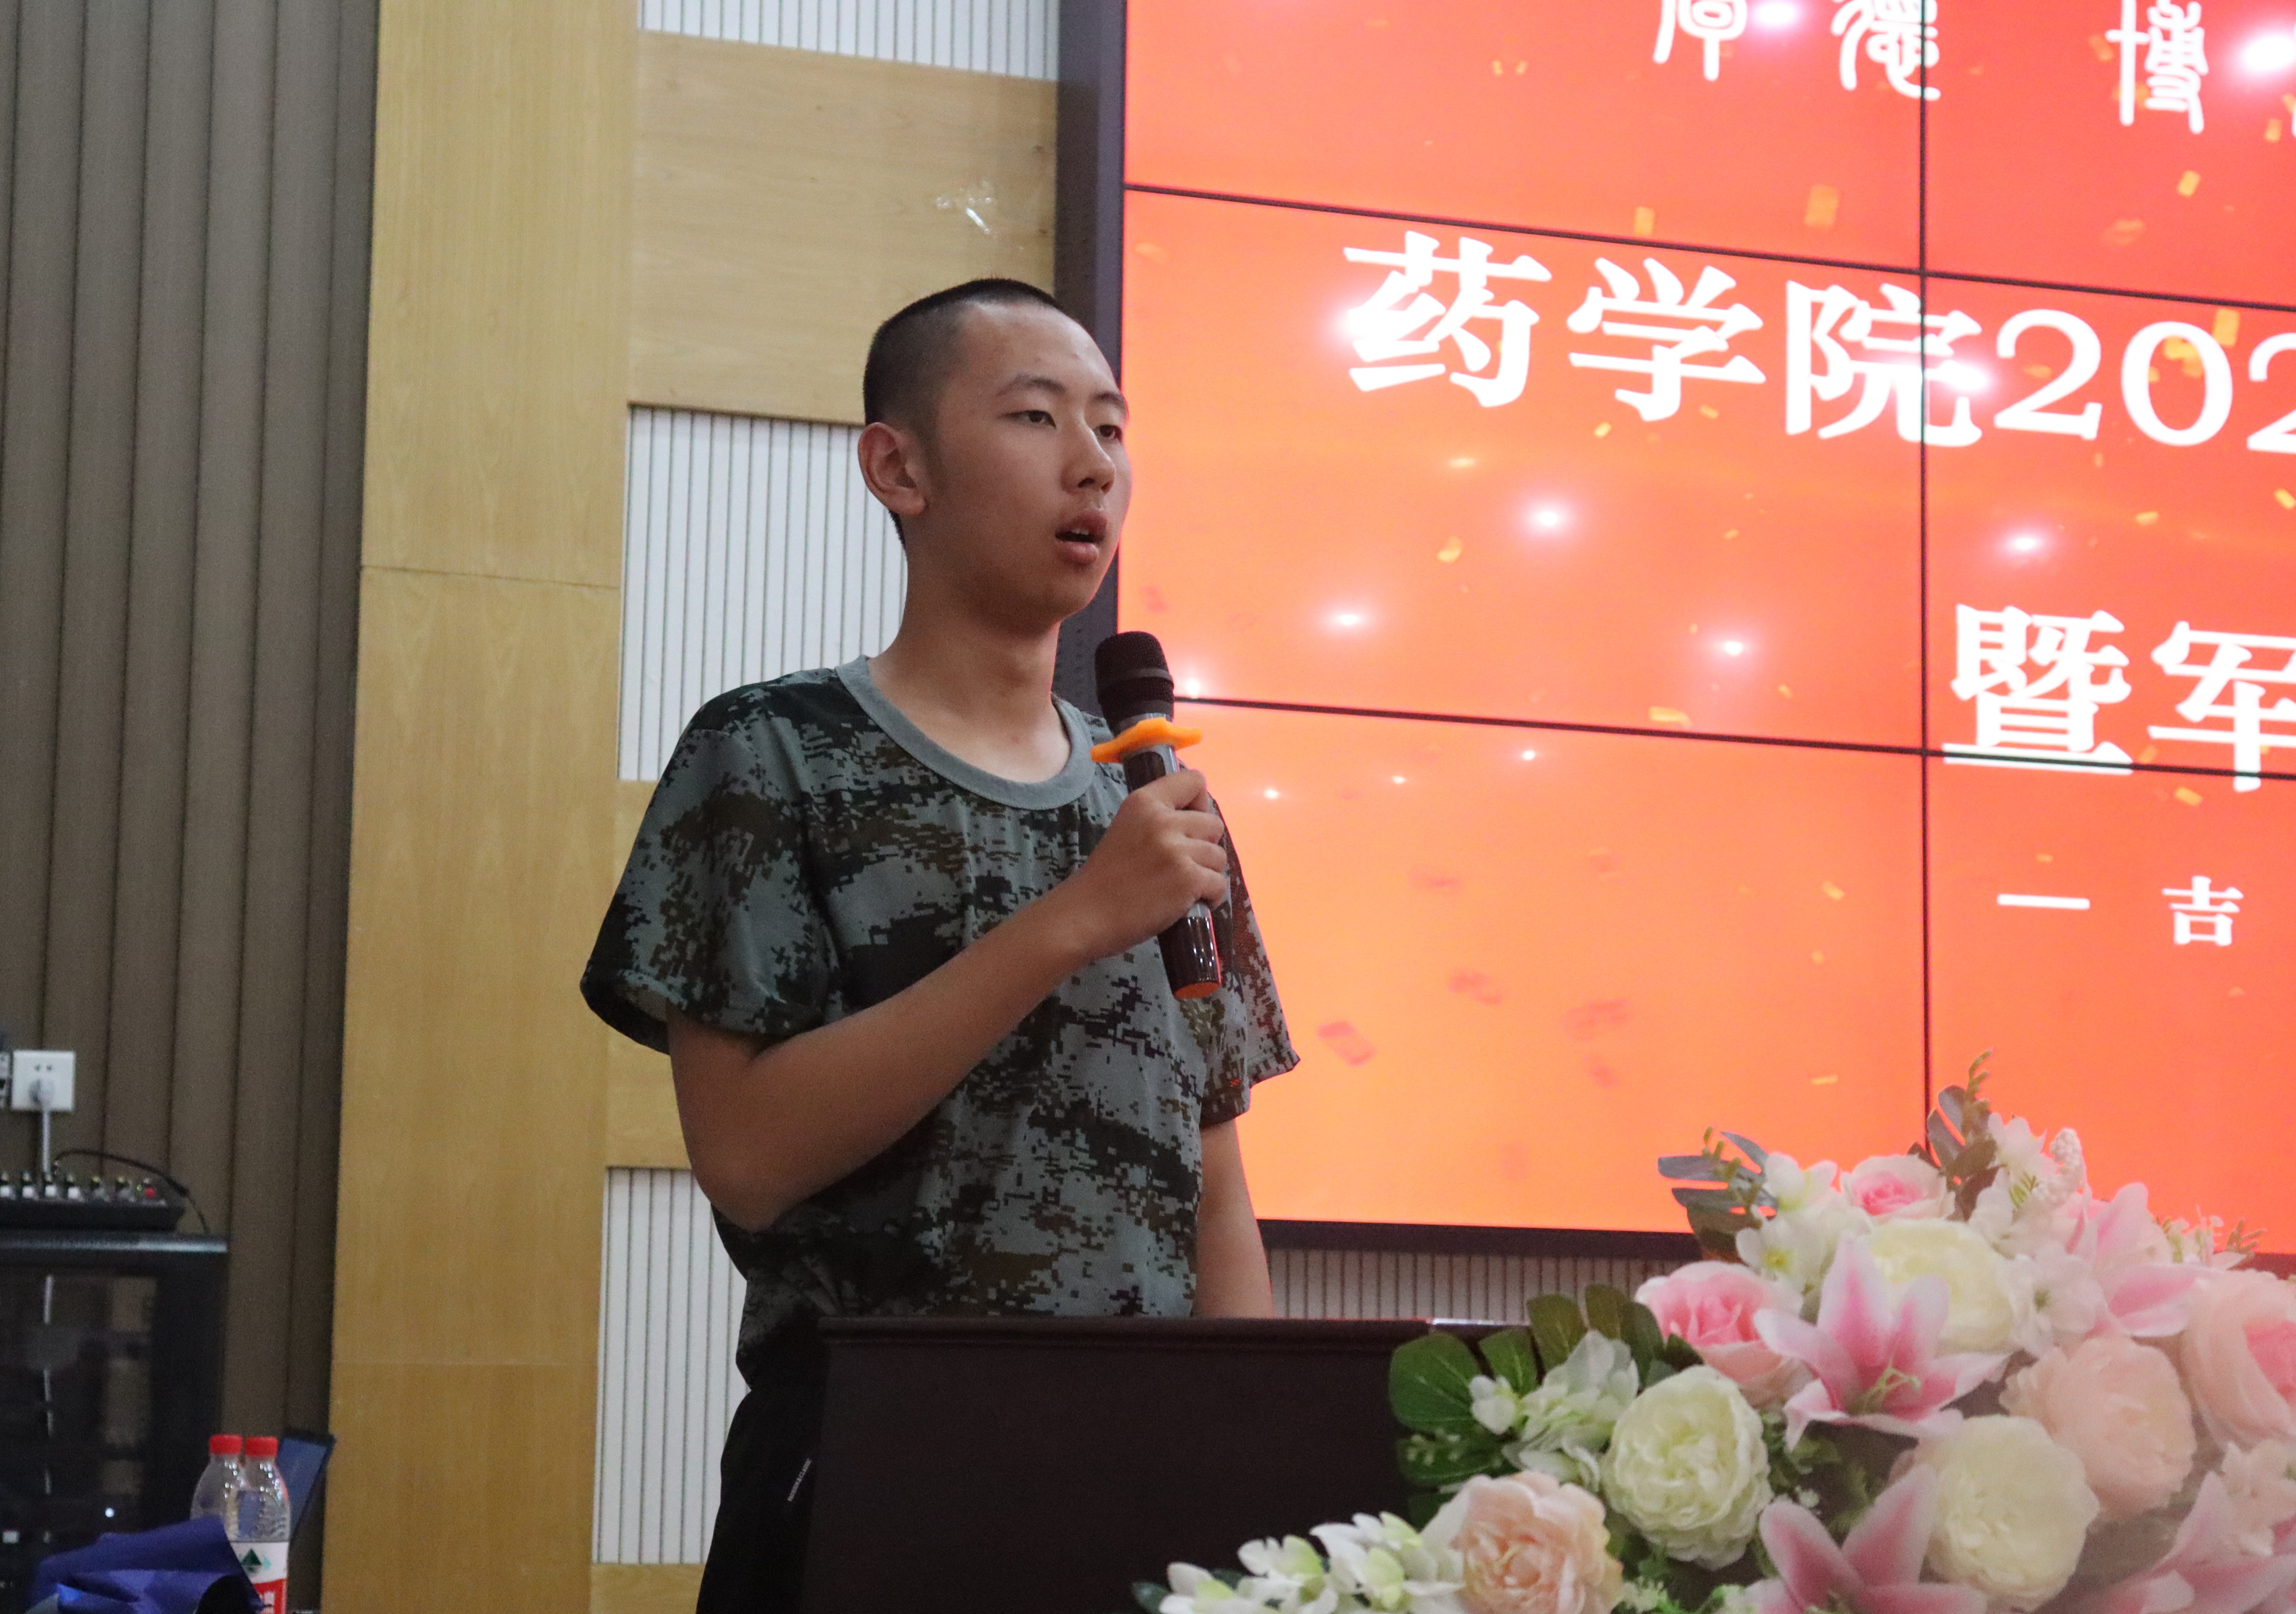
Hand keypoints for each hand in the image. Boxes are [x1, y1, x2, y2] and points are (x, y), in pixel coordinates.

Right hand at [1037, 769, 1228, 967]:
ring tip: (1181, 888)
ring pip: (1219, 856)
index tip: (1189, 827)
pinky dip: (1211, 897)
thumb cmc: (1105, 878)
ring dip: (1207, 874)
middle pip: (1214, 823)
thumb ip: (1158, 818)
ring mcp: (1176, 849)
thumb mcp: (1127, 829)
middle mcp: (1162, 820)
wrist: (1086, 916)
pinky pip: (1219, 884)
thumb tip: (1197, 821)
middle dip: (1204, 846)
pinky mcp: (1188, 878)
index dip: (1200, 804)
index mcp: (1144, 802)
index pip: (1194, 780)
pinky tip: (1190, 904)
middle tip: (1181, 866)